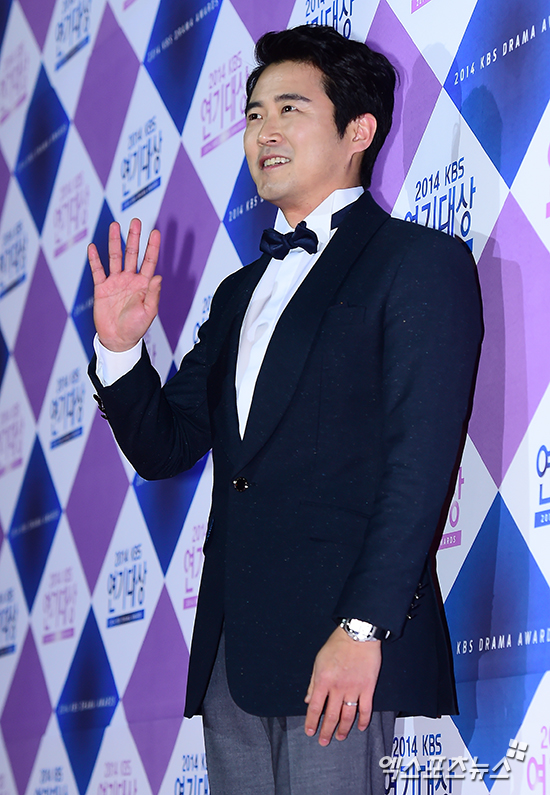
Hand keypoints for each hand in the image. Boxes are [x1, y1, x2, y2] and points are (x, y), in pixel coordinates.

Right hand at [88, 218, 161, 351]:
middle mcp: (130, 280)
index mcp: (143, 285)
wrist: (118, 339)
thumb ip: (153, 294)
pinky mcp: (102, 288)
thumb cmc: (135, 328)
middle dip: (134, 238)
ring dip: (114, 242)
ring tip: (114, 226)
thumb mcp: (148, 312)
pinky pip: (97, 270)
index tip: (155, 232)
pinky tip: (93, 247)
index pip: (149, 261)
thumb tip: (158, 276)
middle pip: (132, 254)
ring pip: (115, 257)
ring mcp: (115, 282)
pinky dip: (95, 259)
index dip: (153, 247)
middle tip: (136, 221)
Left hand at [304, 626, 381, 745]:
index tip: (310, 731)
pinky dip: (363, 720)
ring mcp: (354, 689)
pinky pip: (365, 708)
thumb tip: (307, 700)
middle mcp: (338, 687)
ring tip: (340, 737)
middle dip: (326, 731)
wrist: (358, 635)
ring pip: (348, 715)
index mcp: (323, 680)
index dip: (311, 721)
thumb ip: (313, 683)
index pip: (314, 707)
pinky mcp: (367, 687)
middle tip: (324, 741)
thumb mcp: (318, 661)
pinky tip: (361, 727)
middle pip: (331, 715)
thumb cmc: (336, 645)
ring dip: (343, 728)